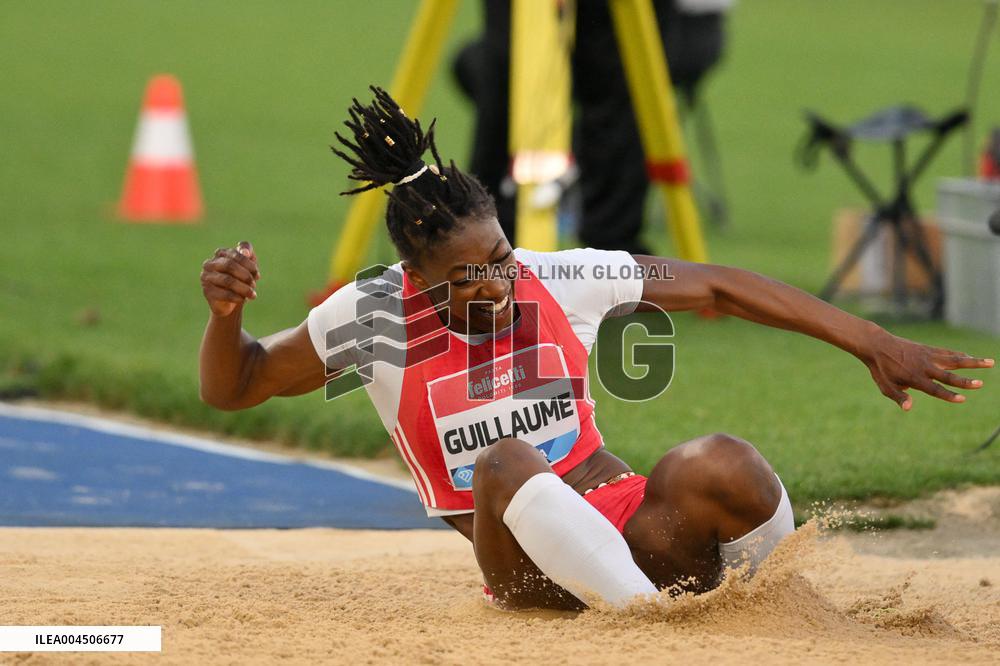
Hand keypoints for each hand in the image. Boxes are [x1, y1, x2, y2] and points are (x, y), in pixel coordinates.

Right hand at [200, 241, 260, 316]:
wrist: (231, 302)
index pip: (236, 254)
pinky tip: (243, 299)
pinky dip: (237, 297)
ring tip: (252, 294)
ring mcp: (206, 277)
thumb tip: (245, 252)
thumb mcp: (248, 264)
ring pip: (227, 280)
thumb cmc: (241, 278)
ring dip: (243, 288)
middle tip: (254, 285)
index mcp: (221, 253)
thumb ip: (248, 253)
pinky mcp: (207, 291)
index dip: (250, 265)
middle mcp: (210, 263)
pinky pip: (223, 294)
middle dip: (246, 276)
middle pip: (230, 265)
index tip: (257, 275)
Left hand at [863, 329, 993, 409]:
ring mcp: (928, 356)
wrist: (877, 345)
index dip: (948, 395)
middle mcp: (924, 367)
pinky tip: (970, 357)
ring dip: (973, 361)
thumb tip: (908, 408)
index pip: (934, 389)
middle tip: (980, 385)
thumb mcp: (885, 386)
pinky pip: (947, 352)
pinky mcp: (928, 349)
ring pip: (954, 359)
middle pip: (948, 375)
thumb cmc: (880, 369)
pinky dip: (959, 355)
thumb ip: (898, 396)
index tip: (962, 399)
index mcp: (914, 378)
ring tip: (991, 362)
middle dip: (964, 381)